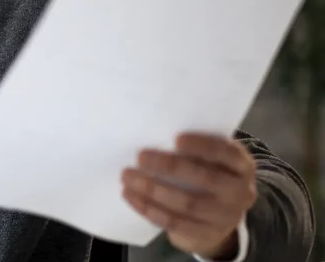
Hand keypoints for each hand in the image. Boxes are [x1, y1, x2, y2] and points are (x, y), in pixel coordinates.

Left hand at [122, 132, 256, 259]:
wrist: (219, 220)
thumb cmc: (208, 175)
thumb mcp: (212, 162)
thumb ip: (194, 149)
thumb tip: (156, 134)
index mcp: (242, 167)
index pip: (227, 153)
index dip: (203, 146)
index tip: (176, 138)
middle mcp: (240, 192)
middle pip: (205, 178)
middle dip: (170, 166)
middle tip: (141, 156)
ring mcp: (225, 218)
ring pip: (187, 203)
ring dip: (152, 189)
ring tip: (128, 176)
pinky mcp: (206, 235)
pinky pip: (174, 223)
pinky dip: (149, 209)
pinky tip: (130, 196)